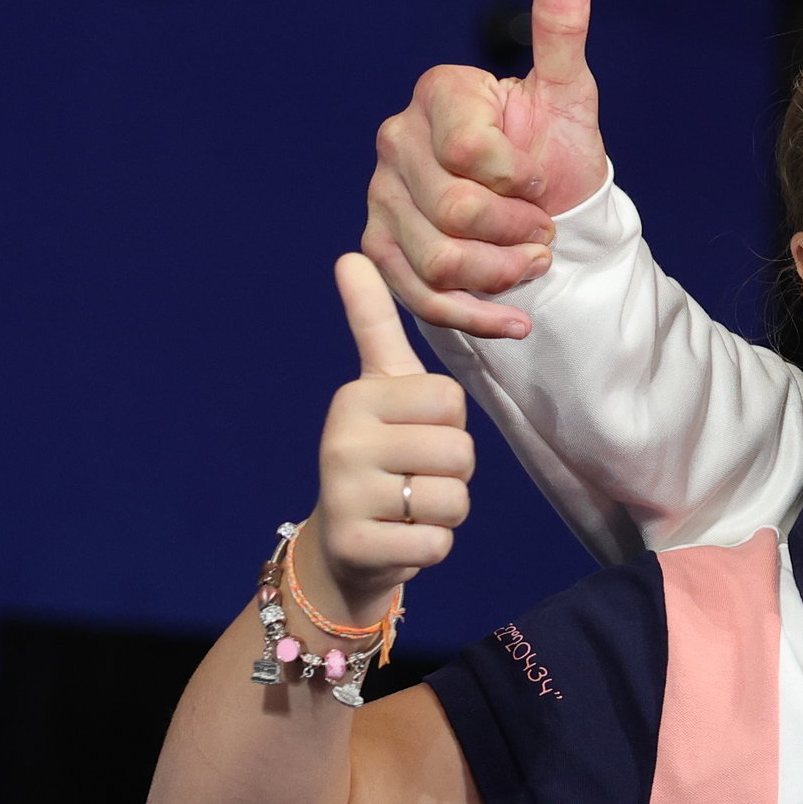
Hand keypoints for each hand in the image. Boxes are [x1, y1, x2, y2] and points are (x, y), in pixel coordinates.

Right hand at [314, 256, 474, 619]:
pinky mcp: (357, 546)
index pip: (450, 399)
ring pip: (453, 501)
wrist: (343, 546)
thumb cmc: (380, 455)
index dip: (448, 423)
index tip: (412, 432)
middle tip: (411, 478)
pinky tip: (398, 540)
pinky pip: (437, 545)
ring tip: (406, 509)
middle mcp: (343, 440)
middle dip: (451, 473)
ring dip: (443, 513)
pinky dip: (430, 549)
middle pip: (459, 451)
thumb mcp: (380, 388)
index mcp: (356, 396)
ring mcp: (346, 495)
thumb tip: (351, 254)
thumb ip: (373, 324)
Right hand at [364, 0, 608, 339]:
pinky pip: (417, 295)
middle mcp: (396, 140)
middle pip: (456, 212)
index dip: (520, 180)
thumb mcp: (568, 98)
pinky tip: (513, 319)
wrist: (543, 218)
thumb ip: (562, 33)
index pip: (472, 154)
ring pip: (438, 259)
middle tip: (544, 234)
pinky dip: (475, 316)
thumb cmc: (554, 153)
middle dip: (516, 234)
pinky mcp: (379, 247)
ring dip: (500, 276)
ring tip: (530, 265)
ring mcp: (381, 196)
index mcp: (437, 93)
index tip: (540, 183)